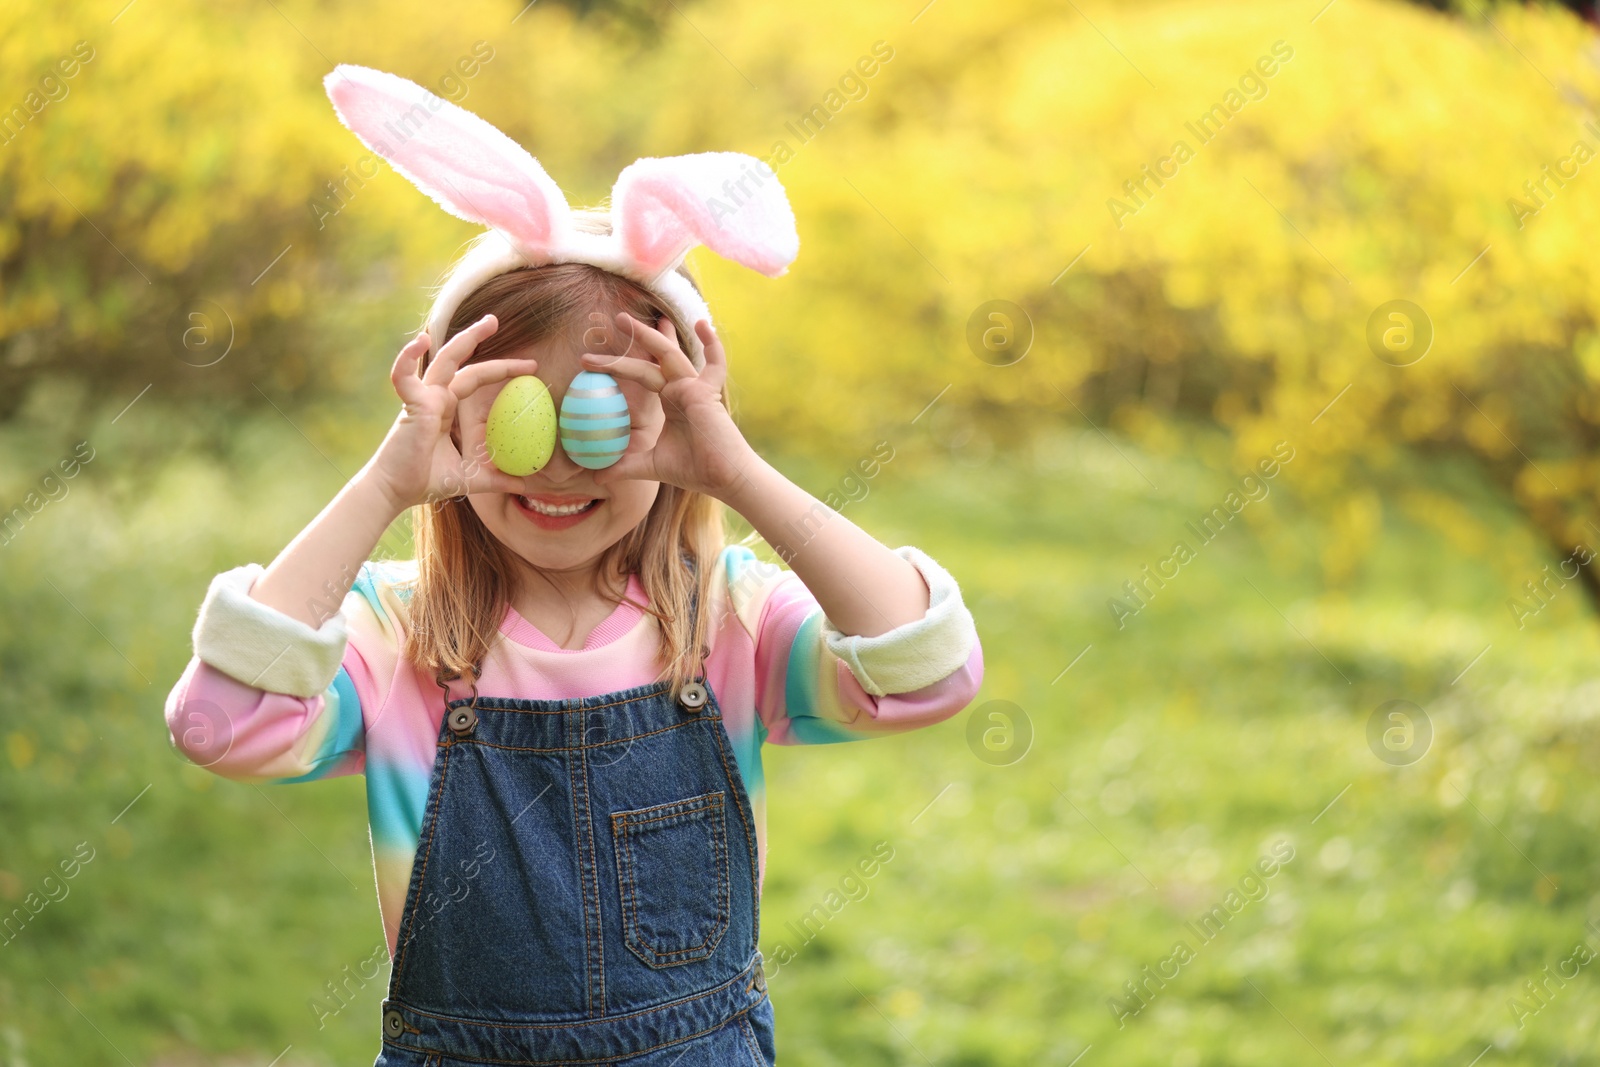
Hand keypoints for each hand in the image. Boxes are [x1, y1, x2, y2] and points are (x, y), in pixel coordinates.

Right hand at [363, 314, 540, 511]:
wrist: (396, 491)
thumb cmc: (426, 480)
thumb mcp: (471, 478)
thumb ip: (497, 478)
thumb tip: (528, 485)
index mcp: (447, 408)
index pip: (476, 379)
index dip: (501, 369)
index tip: (530, 367)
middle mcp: (436, 397)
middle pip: (461, 361)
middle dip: (478, 338)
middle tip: (497, 320)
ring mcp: (423, 398)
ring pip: (444, 361)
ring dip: (464, 339)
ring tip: (485, 323)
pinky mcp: (410, 405)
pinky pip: (403, 376)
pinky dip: (407, 357)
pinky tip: (420, 341)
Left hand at [581, 313, 756, 500]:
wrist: (723, 480)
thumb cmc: (695, 470)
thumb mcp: (650, 465)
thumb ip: (625, 466)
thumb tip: (597, 476)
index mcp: (671, 399)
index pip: (643, 372)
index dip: (619, 364)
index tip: (589, 362)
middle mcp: (682, 388)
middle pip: (653, 358)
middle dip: (633, 338)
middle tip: (614, 318)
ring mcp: (695, 388)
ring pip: (668, 355)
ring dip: (648, 336)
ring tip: (624, 319)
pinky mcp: (707, 393)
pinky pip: (713, 364)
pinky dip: (711, 344)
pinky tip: (702, 324)